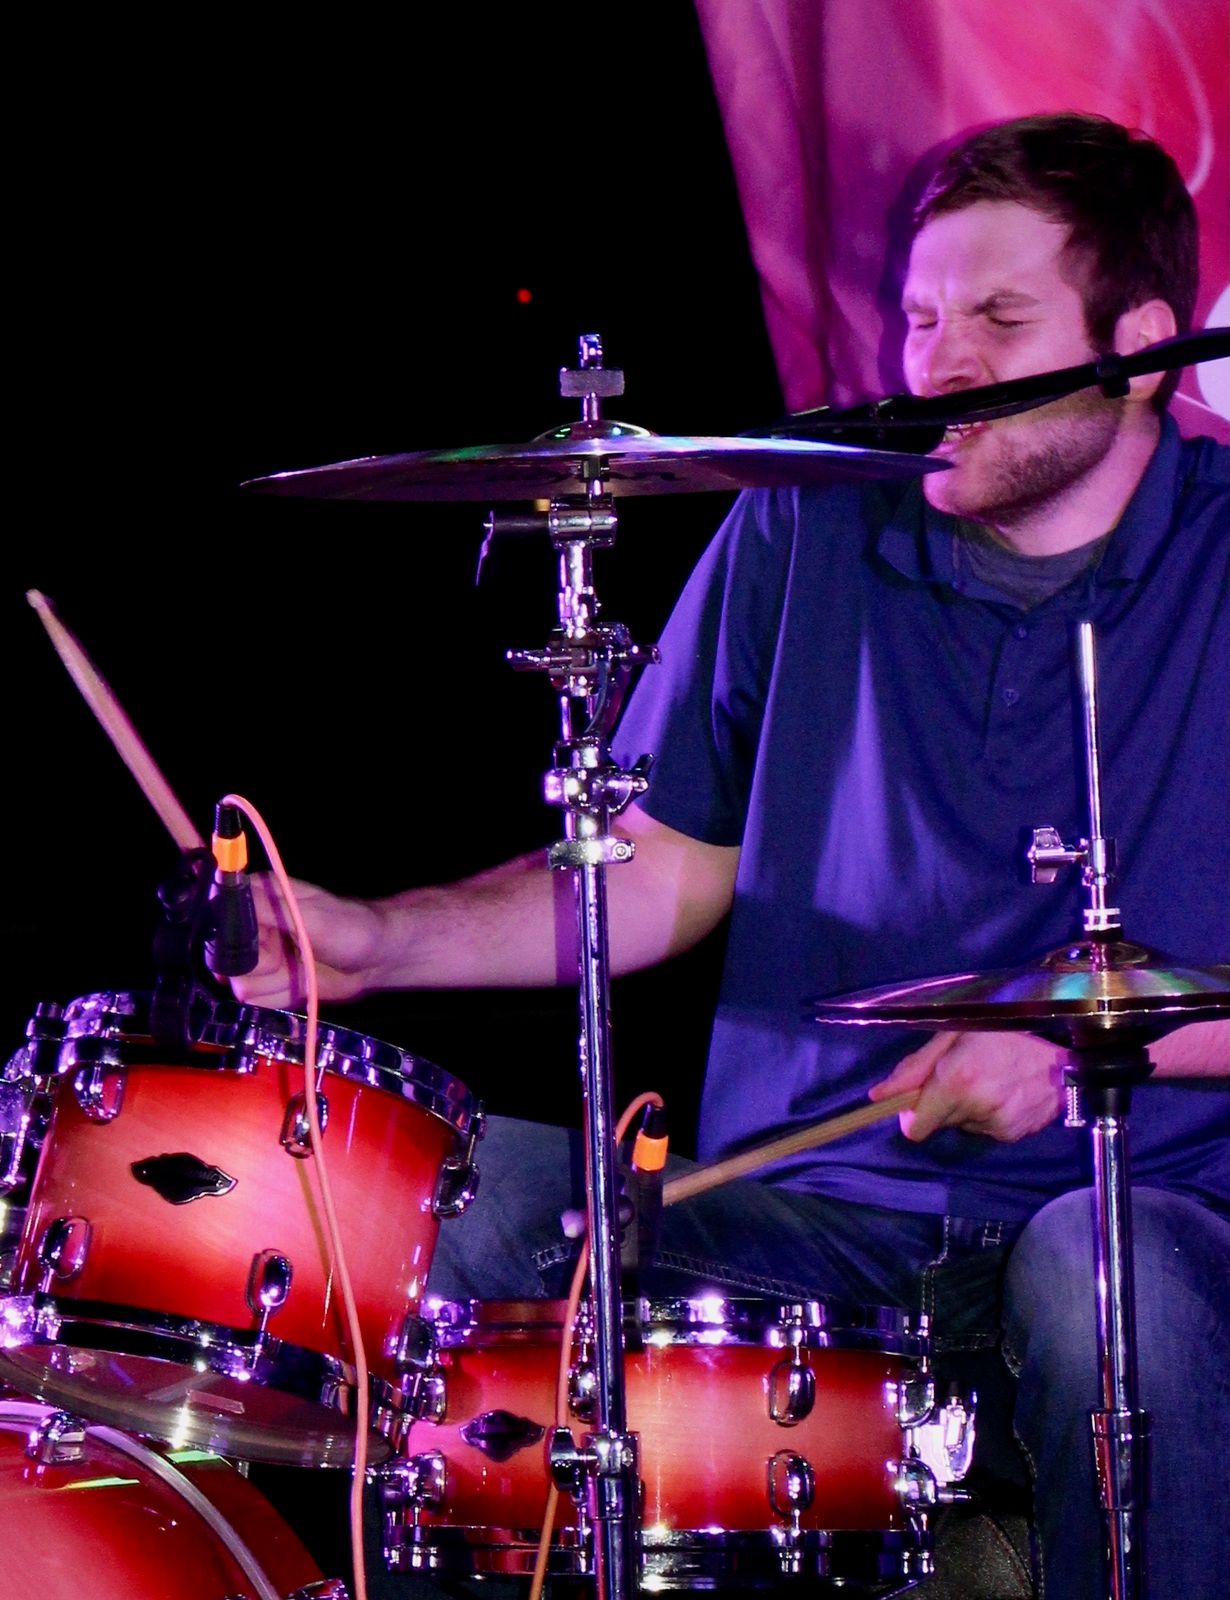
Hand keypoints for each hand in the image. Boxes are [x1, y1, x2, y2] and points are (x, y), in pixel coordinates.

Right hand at [228, 874, 388, 1008]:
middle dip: (263, 966)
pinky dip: (280, 996)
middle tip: (292, 955)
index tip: (268, 942)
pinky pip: (256, 1001)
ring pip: (241, 985)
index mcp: (256, 896)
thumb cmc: (350, 928)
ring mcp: (256, 956)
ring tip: (301, 967)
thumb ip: (265, 908)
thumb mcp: (309, 916)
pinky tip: (301, 983)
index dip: (238, 940)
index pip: (216, 920)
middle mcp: (249, 925)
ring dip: (276, 983)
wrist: (375, 960)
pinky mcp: (266, 982)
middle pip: (224, 961)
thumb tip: (219, 891)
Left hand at [868, 1030, 1064, 1142]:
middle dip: (940, 1104)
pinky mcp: (1014, 1135)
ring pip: (962, 1126)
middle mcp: (976, 1108)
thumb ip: (914, 1067)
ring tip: (990, 1080)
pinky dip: (989, 1114)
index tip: (918, 1099)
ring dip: (967, 1108)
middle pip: (937, 1124)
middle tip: (963, 1076)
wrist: (1064, 1053)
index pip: (915, 1129)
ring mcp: (997, 1125)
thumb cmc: (1004, 1033)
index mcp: (956, 1080)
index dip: (912, 1115)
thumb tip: (877, 1096)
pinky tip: (1005, 1092)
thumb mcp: (953, 1034)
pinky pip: (986, 1129)